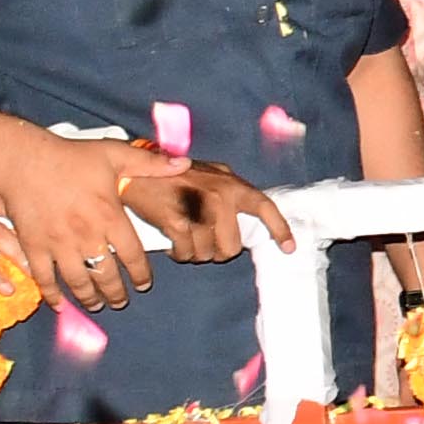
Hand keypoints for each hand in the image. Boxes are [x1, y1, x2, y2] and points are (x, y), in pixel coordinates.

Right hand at [0, 149, 172, 315]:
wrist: (24, 160)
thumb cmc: (71, 157)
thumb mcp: (115, 154)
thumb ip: (150, 164)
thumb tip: (183, 163)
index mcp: (110, 217)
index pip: (133, 256)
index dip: (141, 275)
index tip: (143, 284)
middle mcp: (87, 236)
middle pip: (107, 275)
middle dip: (116, 293)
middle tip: (120, 301)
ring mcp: (59, 245)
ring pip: (79, 282)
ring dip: (89, 298)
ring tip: (97, 305)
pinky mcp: (34, 247)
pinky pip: (44, 279)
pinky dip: (53, 294)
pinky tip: (60, 304)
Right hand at [118, 160, 288, 264]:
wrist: (135, 170)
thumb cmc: (174, 174)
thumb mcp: (210, 174)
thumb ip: (230, 191)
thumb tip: (249, 213)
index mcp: (232, 184)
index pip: (264, 206)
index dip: (279, 228)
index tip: (288, 247)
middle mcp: (220, 197)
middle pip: (232, 247)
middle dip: (218, 250)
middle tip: (204, 240)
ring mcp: (199, 210)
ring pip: (207, 253)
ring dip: (196, 251)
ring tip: (186, 237)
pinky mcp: (176, 222)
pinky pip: (186, 253)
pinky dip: (180, 253)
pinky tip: (174, 243)